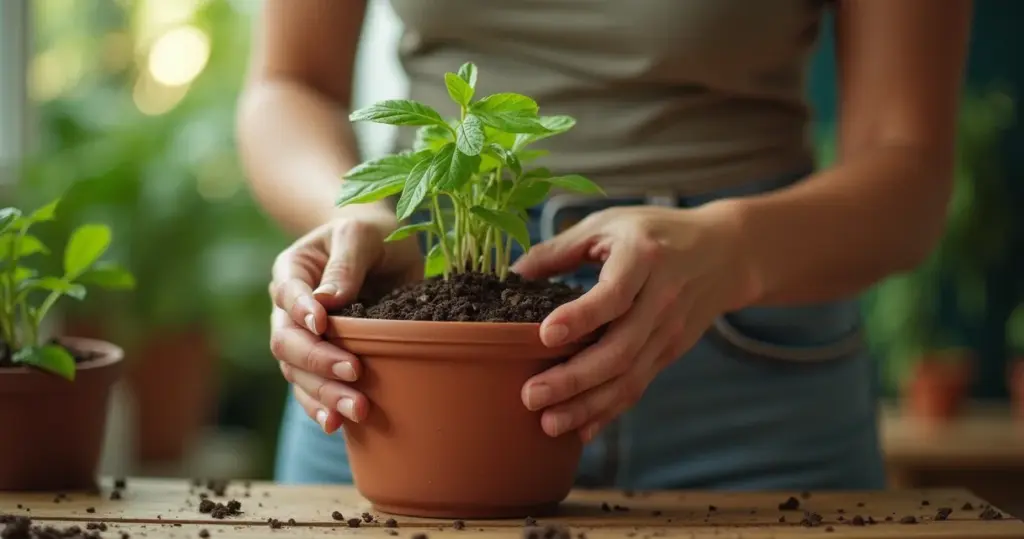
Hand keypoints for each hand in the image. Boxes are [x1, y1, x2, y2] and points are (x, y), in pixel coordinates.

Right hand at [269, 207, 421, 432]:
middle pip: (287, 342)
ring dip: (323, 394)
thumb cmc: (371, 235)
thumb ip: (346, 263)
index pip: (288, 294)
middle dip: (318, 362)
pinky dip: (322, 406)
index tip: (323, 324)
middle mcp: (288, 309)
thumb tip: (329, 301)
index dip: (301, 311)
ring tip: (355, 410)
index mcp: (292, 271)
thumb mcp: (362, 235)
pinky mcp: (323, 361)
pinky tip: (337, 423)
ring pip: (298, 372)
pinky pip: (311, 388)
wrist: (384, 251)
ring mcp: (302, 339)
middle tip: (353, 374)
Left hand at [511, 202, 758, 441]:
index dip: (582, 316)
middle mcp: (661, 299)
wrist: (726, 253)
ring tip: (548, 422)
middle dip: (574, 378)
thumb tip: (512, 273)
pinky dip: (609, 411)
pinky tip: (580, 429)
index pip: (615, 294)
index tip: (546, 335)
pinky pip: (638, 386)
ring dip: (588, 405)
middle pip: (620, 348)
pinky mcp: (670, 351)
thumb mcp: (609, 224)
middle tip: (531, 395)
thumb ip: (560, 248)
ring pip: (629, 377)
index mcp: (644, 258)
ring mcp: (669, 330)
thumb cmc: (655, 232)